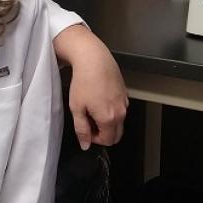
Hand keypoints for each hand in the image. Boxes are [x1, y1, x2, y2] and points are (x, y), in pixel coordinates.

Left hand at [58, 26, 128, 148]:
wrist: (94, 59)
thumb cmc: (84, 80)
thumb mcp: (77, 108)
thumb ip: (82, 129)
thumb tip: (85, 144)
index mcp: (109, 119)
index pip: (107, 141)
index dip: (94, 139)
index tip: (85, 129)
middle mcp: (121, 112)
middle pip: (116, 134)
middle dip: (103, 133)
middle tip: (89, 121)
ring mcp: (125, 102)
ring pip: (119, 121)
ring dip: (107, 121)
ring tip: (92, 107)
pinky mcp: (125, 93)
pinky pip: (120, 109)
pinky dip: (112, 110)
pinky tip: (99, 98)